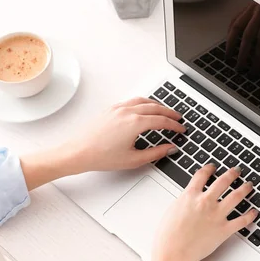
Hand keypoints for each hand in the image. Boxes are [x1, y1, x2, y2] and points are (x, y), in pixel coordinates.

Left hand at [64, 97, 184, 173]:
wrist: (78, 152)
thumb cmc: (101, 156)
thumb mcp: (134, 159)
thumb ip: (156, 153)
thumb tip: (169, 148)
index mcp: (135, 123)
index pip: (162, 121)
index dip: (174, 126)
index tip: (181, 129)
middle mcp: (128, 112)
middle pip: (156, 108)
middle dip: (169, 113)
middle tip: (178, 118)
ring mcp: (118, 108)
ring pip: (144, 101)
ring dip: (157, 105)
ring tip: (165, 111)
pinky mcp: (110, 109)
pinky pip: (132, 101)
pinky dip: (143, 103)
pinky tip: (145, 108)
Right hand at [150, 164, 257, 260]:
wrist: (174, 253)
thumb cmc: (168, 237)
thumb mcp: (171, 211)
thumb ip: (183, 202)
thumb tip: (188, 200)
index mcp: (190, 196)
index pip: (202, 175)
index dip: (209, 168)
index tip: (213, 167)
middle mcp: (205, 202)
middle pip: (223, 181)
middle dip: (232, 173)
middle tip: (236, 171)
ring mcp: (216, 215)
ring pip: (236, 196)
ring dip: (244, 189)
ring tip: (249, 185)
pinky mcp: (224, 230)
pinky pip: (242, 220)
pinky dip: (250, 215)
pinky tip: (254, 212)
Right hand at [226, 3, 259, 73]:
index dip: (258, 58)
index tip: (256, 70)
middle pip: (248, 35)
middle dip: (242, 54)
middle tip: (240, 68)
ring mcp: (253, 7)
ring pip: (237, 26)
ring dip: (231, 43)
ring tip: (228, 56)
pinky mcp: (249, 5)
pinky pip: (236, 18)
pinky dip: (231, 31)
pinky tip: (229, 40)